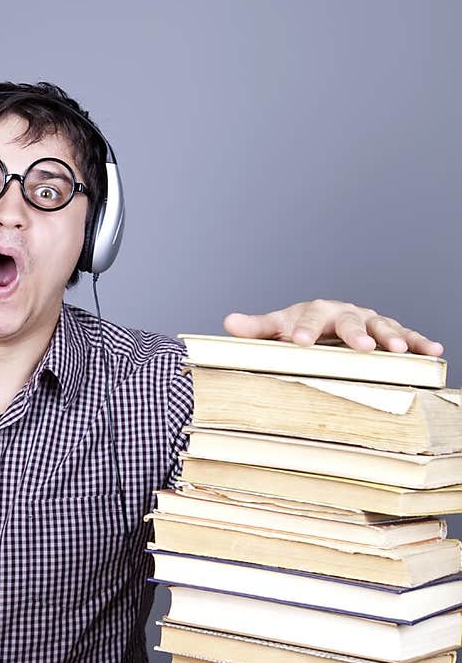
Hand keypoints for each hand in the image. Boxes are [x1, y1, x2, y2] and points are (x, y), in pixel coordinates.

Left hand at [223, 300, 443, 354]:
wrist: (326, 325)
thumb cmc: (299, 329)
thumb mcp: (277, 329)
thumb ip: (257, 329)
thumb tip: (229, 322)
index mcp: (315, 311)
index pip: (308, 318)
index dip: (304, 330)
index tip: (299, 344)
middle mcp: (345, 313)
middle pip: (351, 320)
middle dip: (357, 333)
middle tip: (363, 347)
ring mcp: (369, 323)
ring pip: (383, 326)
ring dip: (393, 337)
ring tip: (400, 351)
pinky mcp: (389, 335)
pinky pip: (407, 337)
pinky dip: (420, 343)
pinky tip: (434, 350)